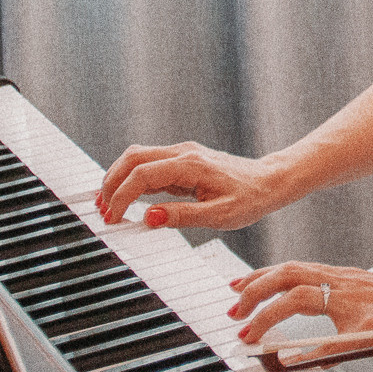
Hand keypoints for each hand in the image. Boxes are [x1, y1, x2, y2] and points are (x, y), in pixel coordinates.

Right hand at [95, 140, 285, 231]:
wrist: (270, 181)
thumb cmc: (250, 198)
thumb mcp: (220, 215)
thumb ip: (183, 216)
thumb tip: (149, 218)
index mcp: (190, 165)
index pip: (142, 175)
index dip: (122, 196)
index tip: (113, 218)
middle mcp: (183, 153)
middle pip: (132, 158)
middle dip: (111, 182)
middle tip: (101, 210)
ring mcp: (182, 154)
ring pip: (138, 157)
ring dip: (119, 178)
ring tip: (108, 204)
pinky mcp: (183, 161)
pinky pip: (150, 165)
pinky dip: (133, 179)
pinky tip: (127, 198)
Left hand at [227, 260, 372, 354]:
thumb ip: (351, 330)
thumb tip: (323, 352)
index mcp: (350, 281)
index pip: (298, 270)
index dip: (263, 277)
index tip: (238, 288)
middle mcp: (350, 283)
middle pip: (290, 272)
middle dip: (254, 288)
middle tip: (232, 309)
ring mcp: (360, 302)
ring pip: (301, 292)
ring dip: (268, 311)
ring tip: (247, 330)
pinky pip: (331, 332)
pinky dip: (303, 342)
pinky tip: (288, 358)